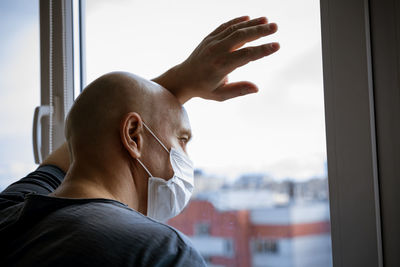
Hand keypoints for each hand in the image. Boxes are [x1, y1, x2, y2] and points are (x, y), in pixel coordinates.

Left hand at [153, 16, 278, 103]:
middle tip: (275, 27)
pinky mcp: (209, 38)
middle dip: (259, 31)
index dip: (262, 50)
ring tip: (267, 20)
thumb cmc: (204, 89)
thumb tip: (256, 88)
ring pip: (234, 29)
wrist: (184, 78)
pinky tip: (249, 18)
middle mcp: (216, 51)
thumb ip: (238, 90)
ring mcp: (212, 42)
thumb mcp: (220, 95)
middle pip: (241, 37)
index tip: (276, 46)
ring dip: (251, 24)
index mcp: (220, 67)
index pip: (246, 56)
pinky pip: (224, 26)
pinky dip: (237, 21)